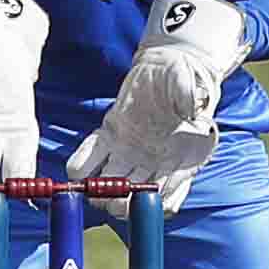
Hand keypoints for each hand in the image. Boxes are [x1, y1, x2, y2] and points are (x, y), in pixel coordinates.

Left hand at [67, 0, 246, 215]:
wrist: (169, 65)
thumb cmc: (185, 77)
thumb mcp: (191, 86)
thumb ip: (190, 98)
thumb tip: (191, 109)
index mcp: (178, 160)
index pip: (166, 199)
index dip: (150, 202)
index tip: (142, 194)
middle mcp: (153, 163)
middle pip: (132, 200)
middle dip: (119, 204)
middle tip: (111, 195)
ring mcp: (129, 152)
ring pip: (111, 188)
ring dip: (98, 193)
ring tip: (91, 187)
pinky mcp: (110, 135)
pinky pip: (90, 159)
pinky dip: (81, 167)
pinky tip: (77, 170)